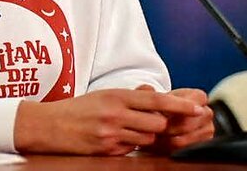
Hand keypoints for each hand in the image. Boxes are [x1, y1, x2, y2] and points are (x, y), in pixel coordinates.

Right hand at [13, 87, 206, 155]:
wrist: (49, 125)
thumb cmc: (77, 109)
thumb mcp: (103, 95)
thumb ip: (129, 97)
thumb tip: (155, 97)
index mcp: (116, 96)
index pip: (156, 100)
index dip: (180, 105)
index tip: (197, 107)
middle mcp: (115, 114)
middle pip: (157, 123)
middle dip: (161, 125)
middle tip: (157, 122)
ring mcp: (111, 134)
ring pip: (146, 138)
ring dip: (145, 136)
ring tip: (130, 129)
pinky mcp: (107, 150)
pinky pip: (130, 149)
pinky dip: (130, 145)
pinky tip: (116, 139)